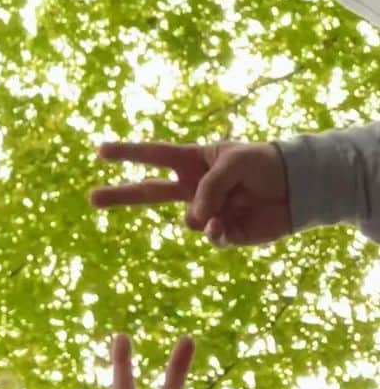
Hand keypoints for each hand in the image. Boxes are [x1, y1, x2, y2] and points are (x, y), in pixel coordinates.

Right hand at [91, 139, 290, 246]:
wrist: (296, 189)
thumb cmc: (264, 164)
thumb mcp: (235, 162)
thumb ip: (210, 186)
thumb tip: (193, 219)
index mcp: (193, 160)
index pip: (153, 155)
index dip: (127, 153)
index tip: (99, 150)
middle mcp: (193, 186)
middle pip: (149, 192)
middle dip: (120, 194)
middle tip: (91, 197)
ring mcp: (207, 210)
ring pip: (187, 220)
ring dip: (202, 216)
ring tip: (224, 211)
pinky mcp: (224, 232)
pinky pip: (209, 238)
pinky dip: (215, 233)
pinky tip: (225, 226)